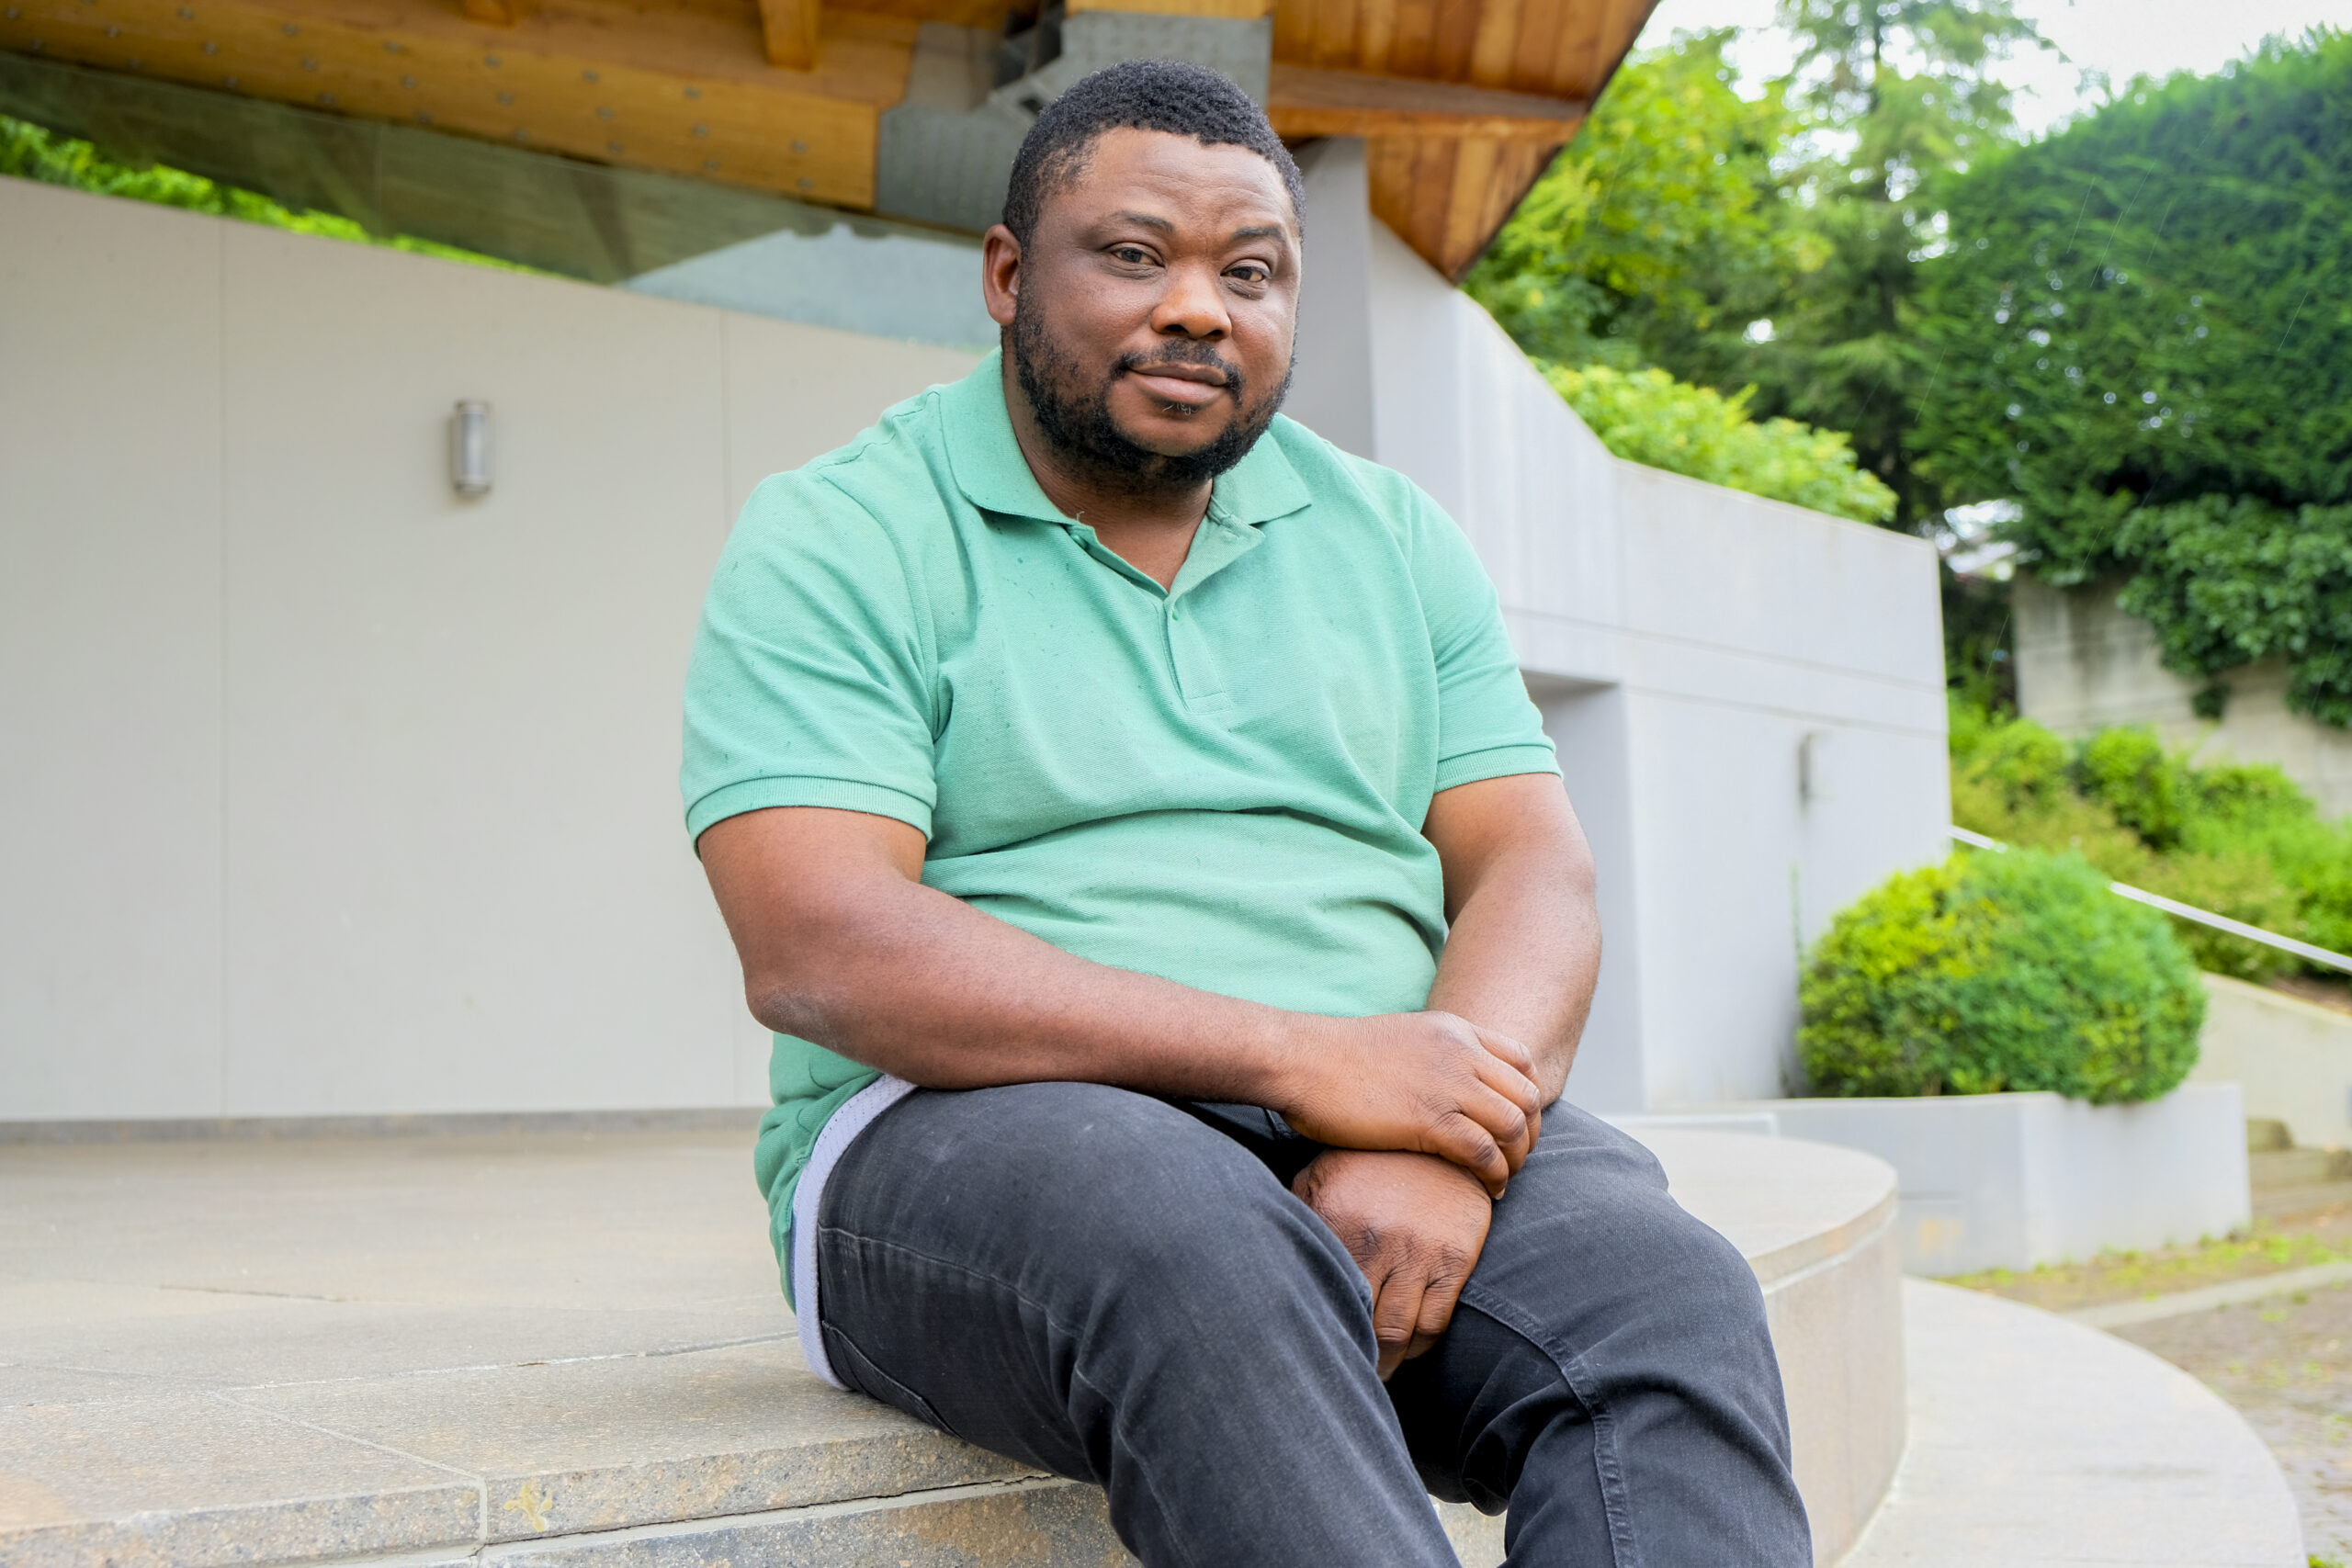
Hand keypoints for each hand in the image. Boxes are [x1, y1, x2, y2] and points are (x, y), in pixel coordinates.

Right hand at [1272, 1012, 1541, 1195]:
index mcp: (1454, 1030)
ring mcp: (1447, 1084)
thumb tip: (1441, 1087)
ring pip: (1514, 1126)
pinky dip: (1495, 1175)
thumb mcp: (1400, 1040)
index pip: (1521, 1060)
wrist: (1300, 1060)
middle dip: (1530, 1133)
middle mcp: (1460, 1052)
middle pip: (1526, 1095)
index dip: (1528, 1097)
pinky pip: (1485, 1152)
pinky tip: (1488, 1190)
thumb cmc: (1334, 1058)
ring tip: (1503, 1179)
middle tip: (1516, 1159)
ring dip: (1517, 1159)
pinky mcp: (1429, 1119)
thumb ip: (1431, 1057)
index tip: (1517, 1124)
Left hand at [1294, 1149, 1492, 1379]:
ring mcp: (1418, 1252)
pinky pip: (1434, 1321)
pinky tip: (1408, 1350)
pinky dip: (1419, 1346)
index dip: (1316, 1326)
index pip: (1320, 1291)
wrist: (1442, 1138)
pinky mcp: (1455, 1259)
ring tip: (1376, 1370)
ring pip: (1398, 1333)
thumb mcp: (1323, 1175)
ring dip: (1387, 1361)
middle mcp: (1377, 1240)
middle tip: (1345, 1370)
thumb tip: (1263, 1250)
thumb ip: (1298, 1212)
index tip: (1312, 1344)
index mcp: (1338, 1219)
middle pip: (1359, 1322)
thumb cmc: (1371, 1163)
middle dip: (1353, 1354)